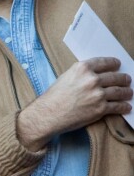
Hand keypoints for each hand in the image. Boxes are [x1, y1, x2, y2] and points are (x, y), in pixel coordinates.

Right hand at [17, 57, 131, 150]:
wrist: (49, 113)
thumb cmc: (54, 97)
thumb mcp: (66, 77)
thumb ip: (81, 74)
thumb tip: (94, 75)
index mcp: (82, 68)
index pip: (104, 62)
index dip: (113, 63)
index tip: (118, 64)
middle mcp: (92, 79)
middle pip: (115, 77)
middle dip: (123, 78)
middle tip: (127, 79)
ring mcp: (98, 94)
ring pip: (120, 91)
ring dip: (126, 92)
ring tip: (128, 92)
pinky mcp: (101, 108)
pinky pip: (118, 106)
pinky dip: (124, 106)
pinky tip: (126, 106)